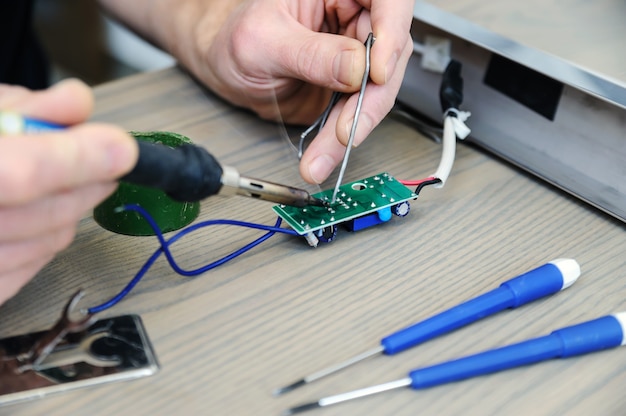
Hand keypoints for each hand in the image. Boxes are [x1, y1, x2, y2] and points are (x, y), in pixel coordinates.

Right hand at [0, 79, 137, 304]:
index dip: (77, 160)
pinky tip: (42, 212)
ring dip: (73, 208)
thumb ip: (26, 109)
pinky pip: (34, 267)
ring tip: (68, 180)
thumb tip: (76, 103)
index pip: (20, 174)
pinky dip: (50, 236)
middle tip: (109, 159)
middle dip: (88, 183)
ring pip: (48, 241)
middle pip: (42, 213)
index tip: (120, 148)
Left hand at [196, 0, 414, 183]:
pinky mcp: (349, 86)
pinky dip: (343, 139)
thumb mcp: (264, 40)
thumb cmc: (238, 38)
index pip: (386, 0)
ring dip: (354, 128)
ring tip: (325, 153)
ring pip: (376, 91)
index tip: (377, 72)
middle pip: (389, 53)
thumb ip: (310, 54)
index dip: (391, 34)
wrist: (227, 68)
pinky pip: (358, 113)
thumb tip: (355, 67)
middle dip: (369, 100)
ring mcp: (353, 53)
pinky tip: (325, 154)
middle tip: (347, 129)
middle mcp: (352, 17)